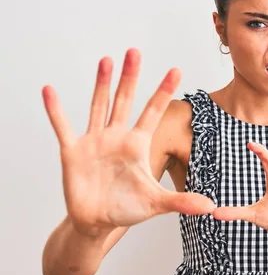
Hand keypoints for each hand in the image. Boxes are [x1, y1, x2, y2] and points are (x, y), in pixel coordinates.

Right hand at [42, 48, 214, 236]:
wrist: (97, 223)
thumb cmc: (126, 208)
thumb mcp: (156, 203)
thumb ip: (182, 201)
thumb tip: (210, 207)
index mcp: (137, 144)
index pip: (153, 112)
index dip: (163, 91)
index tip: (176, 70)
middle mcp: (116, 137)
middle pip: (125, 100)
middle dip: (130, 77)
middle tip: (135, 52)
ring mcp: (94, 141)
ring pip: (99, 106)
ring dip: (101, 84)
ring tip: (106, 60)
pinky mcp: (73, 151)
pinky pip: (63, 127)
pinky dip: (55, 110)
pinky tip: (49, 90)